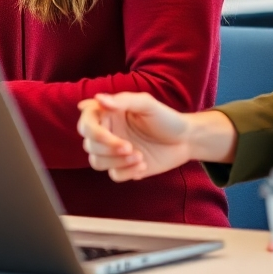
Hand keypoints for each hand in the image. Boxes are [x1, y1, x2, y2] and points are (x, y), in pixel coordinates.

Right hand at [77, 93, 236, 180]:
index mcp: (110, 114)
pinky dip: (126, 172)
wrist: (185, 140)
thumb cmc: (166, 118)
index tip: (107, 134)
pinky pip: (113, 175)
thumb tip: (98, 98)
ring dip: (116, 162)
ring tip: (139, 156)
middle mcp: (109, 132)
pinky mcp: (124, 167)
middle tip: (129, 147)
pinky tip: (143, 164)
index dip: (92, 130)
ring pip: (96, 162)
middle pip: (89, 145)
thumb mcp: (147, 104)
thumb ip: (122, 101)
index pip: (86, 121)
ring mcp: (115, 152)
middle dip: (107, 149)